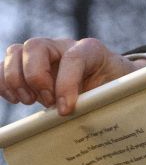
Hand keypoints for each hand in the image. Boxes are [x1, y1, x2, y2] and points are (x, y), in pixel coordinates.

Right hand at [1, 38, 144, 115]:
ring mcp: (41, 53)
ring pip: (15, 52)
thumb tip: (80, 119)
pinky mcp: (25, 64)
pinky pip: (3, 67)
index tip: (66, 110)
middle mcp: (62, 46)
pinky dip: (3, 83)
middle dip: (36, 78)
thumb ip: (101, 99)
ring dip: (16, 80)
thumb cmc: (111, 86)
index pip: (73, 58)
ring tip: (29, 101)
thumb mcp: (114, 92)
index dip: (67, 84)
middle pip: (35, 46)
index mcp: (90, 49)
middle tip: (47, 102)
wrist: (107, 80)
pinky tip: (16, 98)